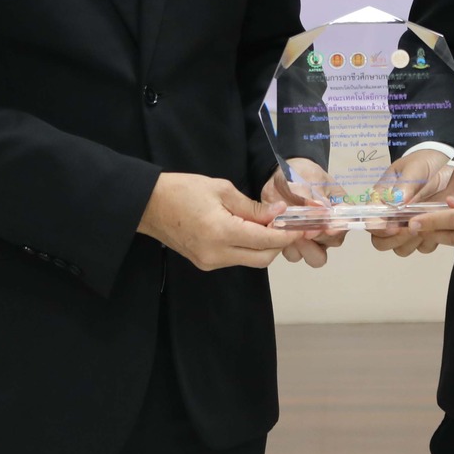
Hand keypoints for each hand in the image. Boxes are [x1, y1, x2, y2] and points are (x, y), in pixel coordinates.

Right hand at [137, 172, 297, 270]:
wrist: (149, 205)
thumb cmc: (183, 190)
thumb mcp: (222, 189)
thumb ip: (252, 206)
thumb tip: (278, 213)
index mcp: (222, 232)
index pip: (266, 240)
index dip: (288, 234)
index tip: (304, 226)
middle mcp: (217, 254)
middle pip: (263, 258)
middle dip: (278, 243)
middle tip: (285, 223)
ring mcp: (210, 263)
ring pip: (250, 260)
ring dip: (263, 245)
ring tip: (265, 223)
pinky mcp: (205, 264)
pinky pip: (236, 258)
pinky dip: (248, 247)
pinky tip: (248, 229)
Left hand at [262, 163, 346, 266]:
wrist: (279, 178)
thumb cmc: (300, 174)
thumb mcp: (307, 177)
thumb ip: (312, 194)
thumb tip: (319, 207)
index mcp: (339, 208)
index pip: (347, 221)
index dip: (339, 228)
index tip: (328, 229)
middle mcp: (329, 226)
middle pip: (333, 242)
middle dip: (319, 240)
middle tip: (305, 232)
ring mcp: (313, 237)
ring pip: (316, 256)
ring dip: (304, 249)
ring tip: (290, 235)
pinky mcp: (294, 242)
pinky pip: (295, 255)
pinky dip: (286, 249)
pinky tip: (278, 234)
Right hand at [371, 158, 453, 256]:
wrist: (450, 166)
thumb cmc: (425, 164)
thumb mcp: (415, 169)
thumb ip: (405, 185)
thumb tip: (395, 202)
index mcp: (382, 200)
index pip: (370, 220)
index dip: (378, 228)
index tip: (394, 227)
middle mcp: (391, 217)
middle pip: (380, 242)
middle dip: (394, 239)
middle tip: (412, 228)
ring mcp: (407, 227)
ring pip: (400, 249)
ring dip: (411, 242)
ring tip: (426, 227)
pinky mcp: (426, 233)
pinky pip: (423, 248)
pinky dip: (429, 242)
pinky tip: (437, 227)